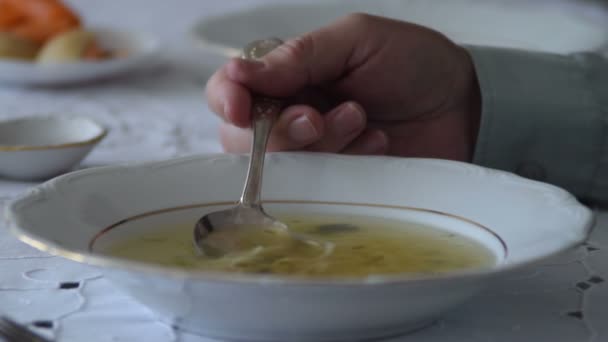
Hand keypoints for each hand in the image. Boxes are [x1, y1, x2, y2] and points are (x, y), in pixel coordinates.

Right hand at [206, 13, 480, 160]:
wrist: (462, 104)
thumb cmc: (411, 63)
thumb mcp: (356, 39)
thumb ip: (299, 55)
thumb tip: (239, 73)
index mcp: (287, 76)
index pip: (231, 92)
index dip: (227, 101)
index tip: (241, 108)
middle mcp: (291, 115)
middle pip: (245, 140)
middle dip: (280, 132)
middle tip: (317, 117)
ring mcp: (314, 154)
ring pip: (282, 167)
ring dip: (321, 144)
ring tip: (362, 118)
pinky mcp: (338, 183)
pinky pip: (321, 187)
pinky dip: (348, 162)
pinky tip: (378, 144)